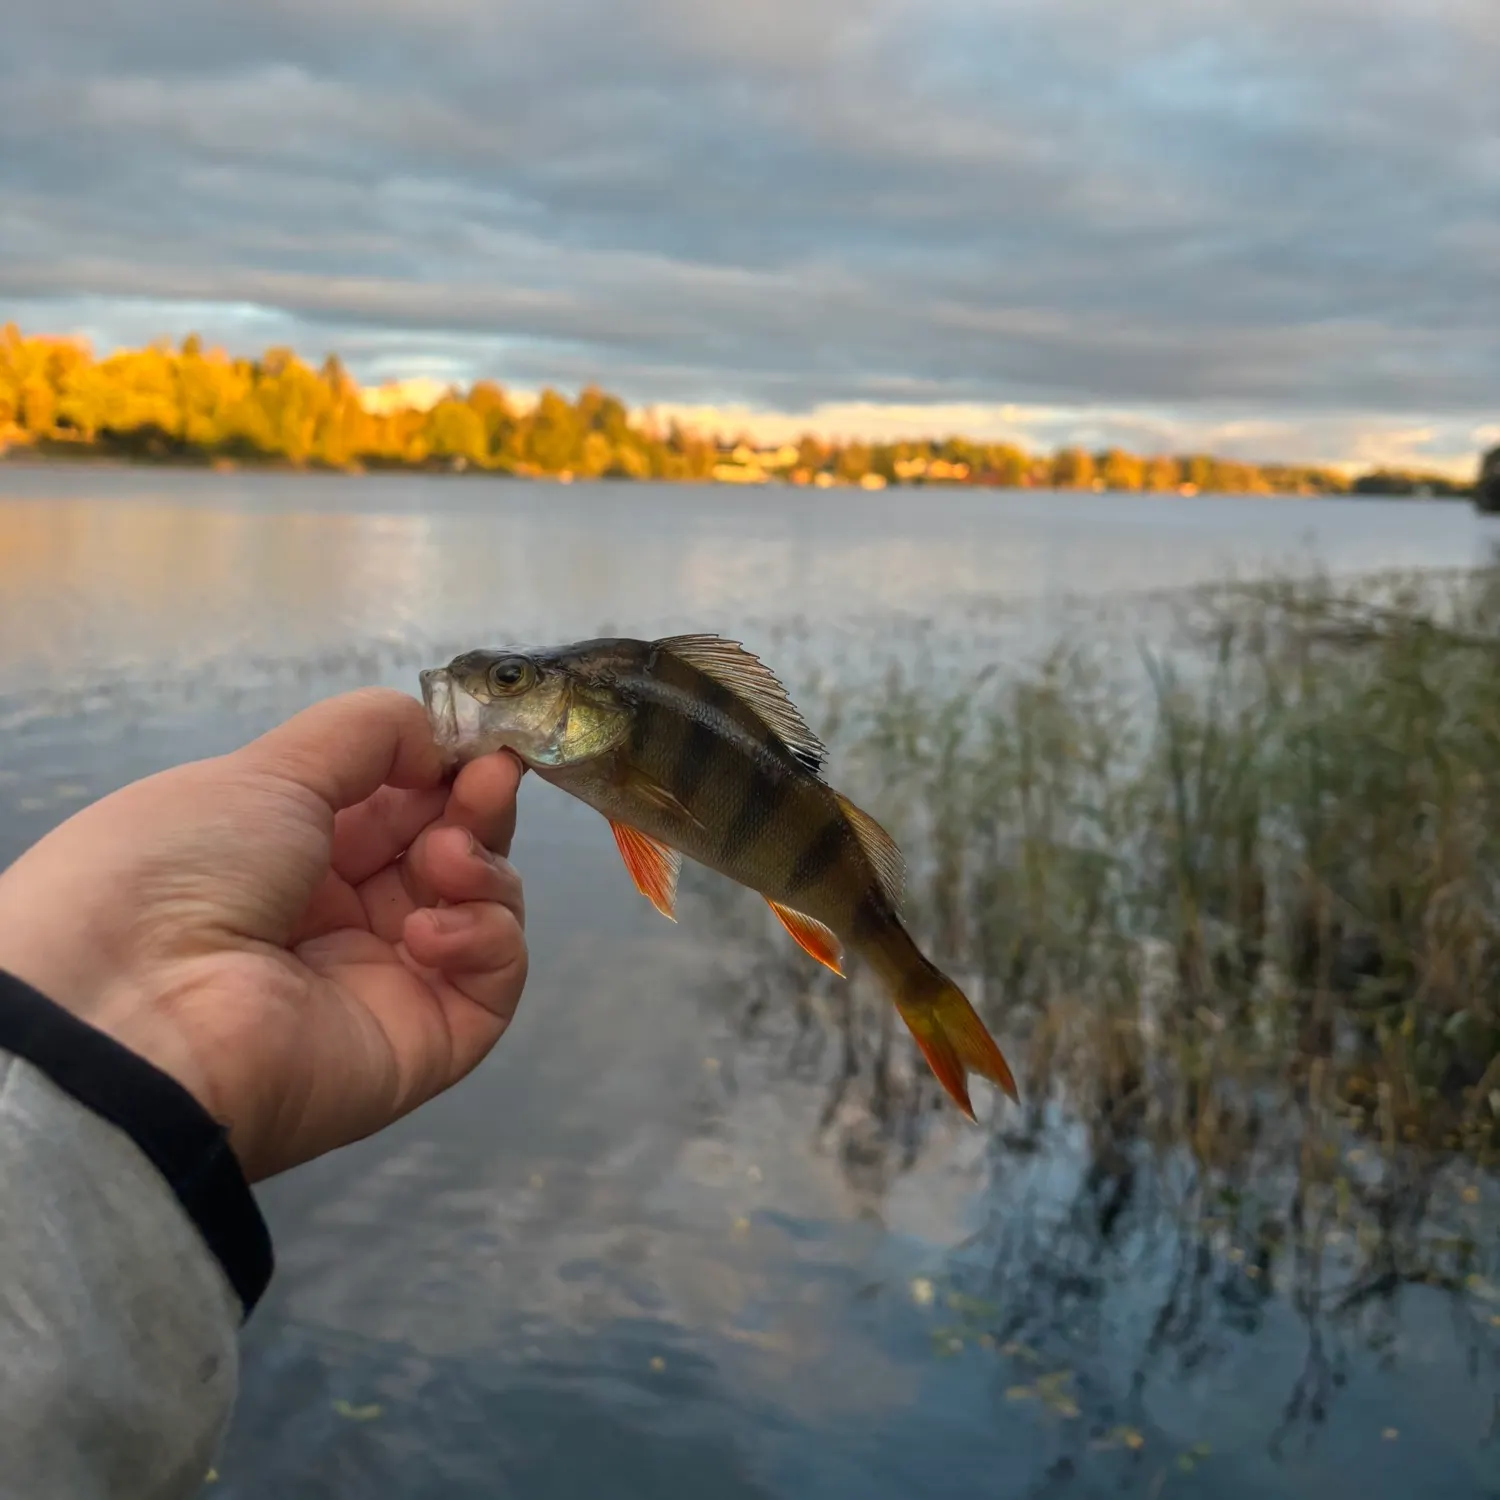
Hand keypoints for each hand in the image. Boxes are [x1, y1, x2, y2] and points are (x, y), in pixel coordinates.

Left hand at [0, 688, 527, 1180]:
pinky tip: (427, 932)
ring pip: (481, 908)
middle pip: (448, 850)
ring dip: (479, 866)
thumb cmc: (182, 869)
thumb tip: (442, 744)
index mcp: (291, 855)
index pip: (398, 805)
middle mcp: (340, 919)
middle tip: (489, 781)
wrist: (134, 1013)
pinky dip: (484, 938)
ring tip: (442, 860)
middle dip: (475, 806)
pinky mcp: (425, 1042)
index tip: (479, 742)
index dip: (444, 769)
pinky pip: (492, 980)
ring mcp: (385, 983)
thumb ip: (370, 734)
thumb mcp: (268, 769)